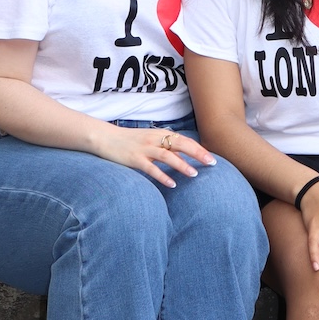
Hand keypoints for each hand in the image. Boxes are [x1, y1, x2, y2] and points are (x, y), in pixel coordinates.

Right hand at [97, 123, 215, 187]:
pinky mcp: (134, 159)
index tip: (212, 158)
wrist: (105, 138)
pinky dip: (162, 176)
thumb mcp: (150, 141)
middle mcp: (154, 139)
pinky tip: (172, 184)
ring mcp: (144, 149)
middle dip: (197, 154)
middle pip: (180, 144)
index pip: (184, 140)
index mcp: (160, 134)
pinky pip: (151, 168)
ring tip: (194, 174)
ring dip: (182, 165)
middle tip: (212, 163)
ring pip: (167, 156)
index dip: (199, 148)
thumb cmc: (130, 141)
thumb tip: (184, 158)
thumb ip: (166, 148)